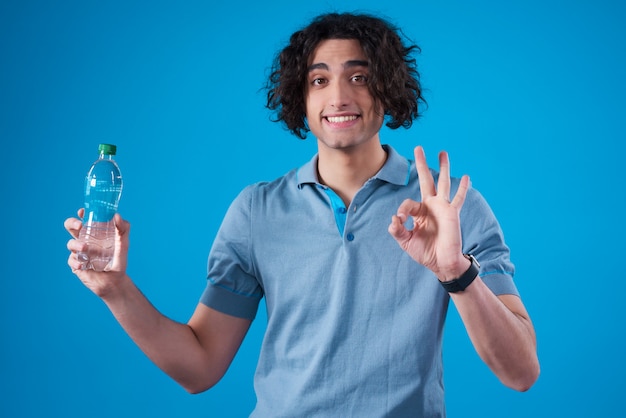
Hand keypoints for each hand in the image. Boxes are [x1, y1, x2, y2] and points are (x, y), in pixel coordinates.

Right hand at [65, 208, 130, 297]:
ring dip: (76, 244)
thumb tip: (117, 215)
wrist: (115, 282)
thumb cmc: (119, 260)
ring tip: (85, 248)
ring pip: (70, 243)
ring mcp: (79, 252)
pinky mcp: (76, 264)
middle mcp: (85, 240)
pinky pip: (71, 260)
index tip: (83, 212)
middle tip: (80, 226)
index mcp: (95, 233)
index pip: (85, 219)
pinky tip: (83, 265)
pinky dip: (76, 262)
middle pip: (71, 227)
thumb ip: (124, 228)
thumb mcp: (124, 243)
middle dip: (71, 223)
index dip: (81, 213)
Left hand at [388, 146, 469, 281]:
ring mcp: (442, 208)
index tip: (401, 221)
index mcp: (419, 212)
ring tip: (443, 152)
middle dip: (422, 164)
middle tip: (418, 148)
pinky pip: (458, 198)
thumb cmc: (425, 253)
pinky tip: (466, 177)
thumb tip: (394, 218)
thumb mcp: (406, 242)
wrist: (442, 263)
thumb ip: (397, 231)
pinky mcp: (452, 213)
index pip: (408, 203)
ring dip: (443, 168)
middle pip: (426, 180)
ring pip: (443, 183)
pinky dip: (463, 188)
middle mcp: (431, 206)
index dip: (402, 211)